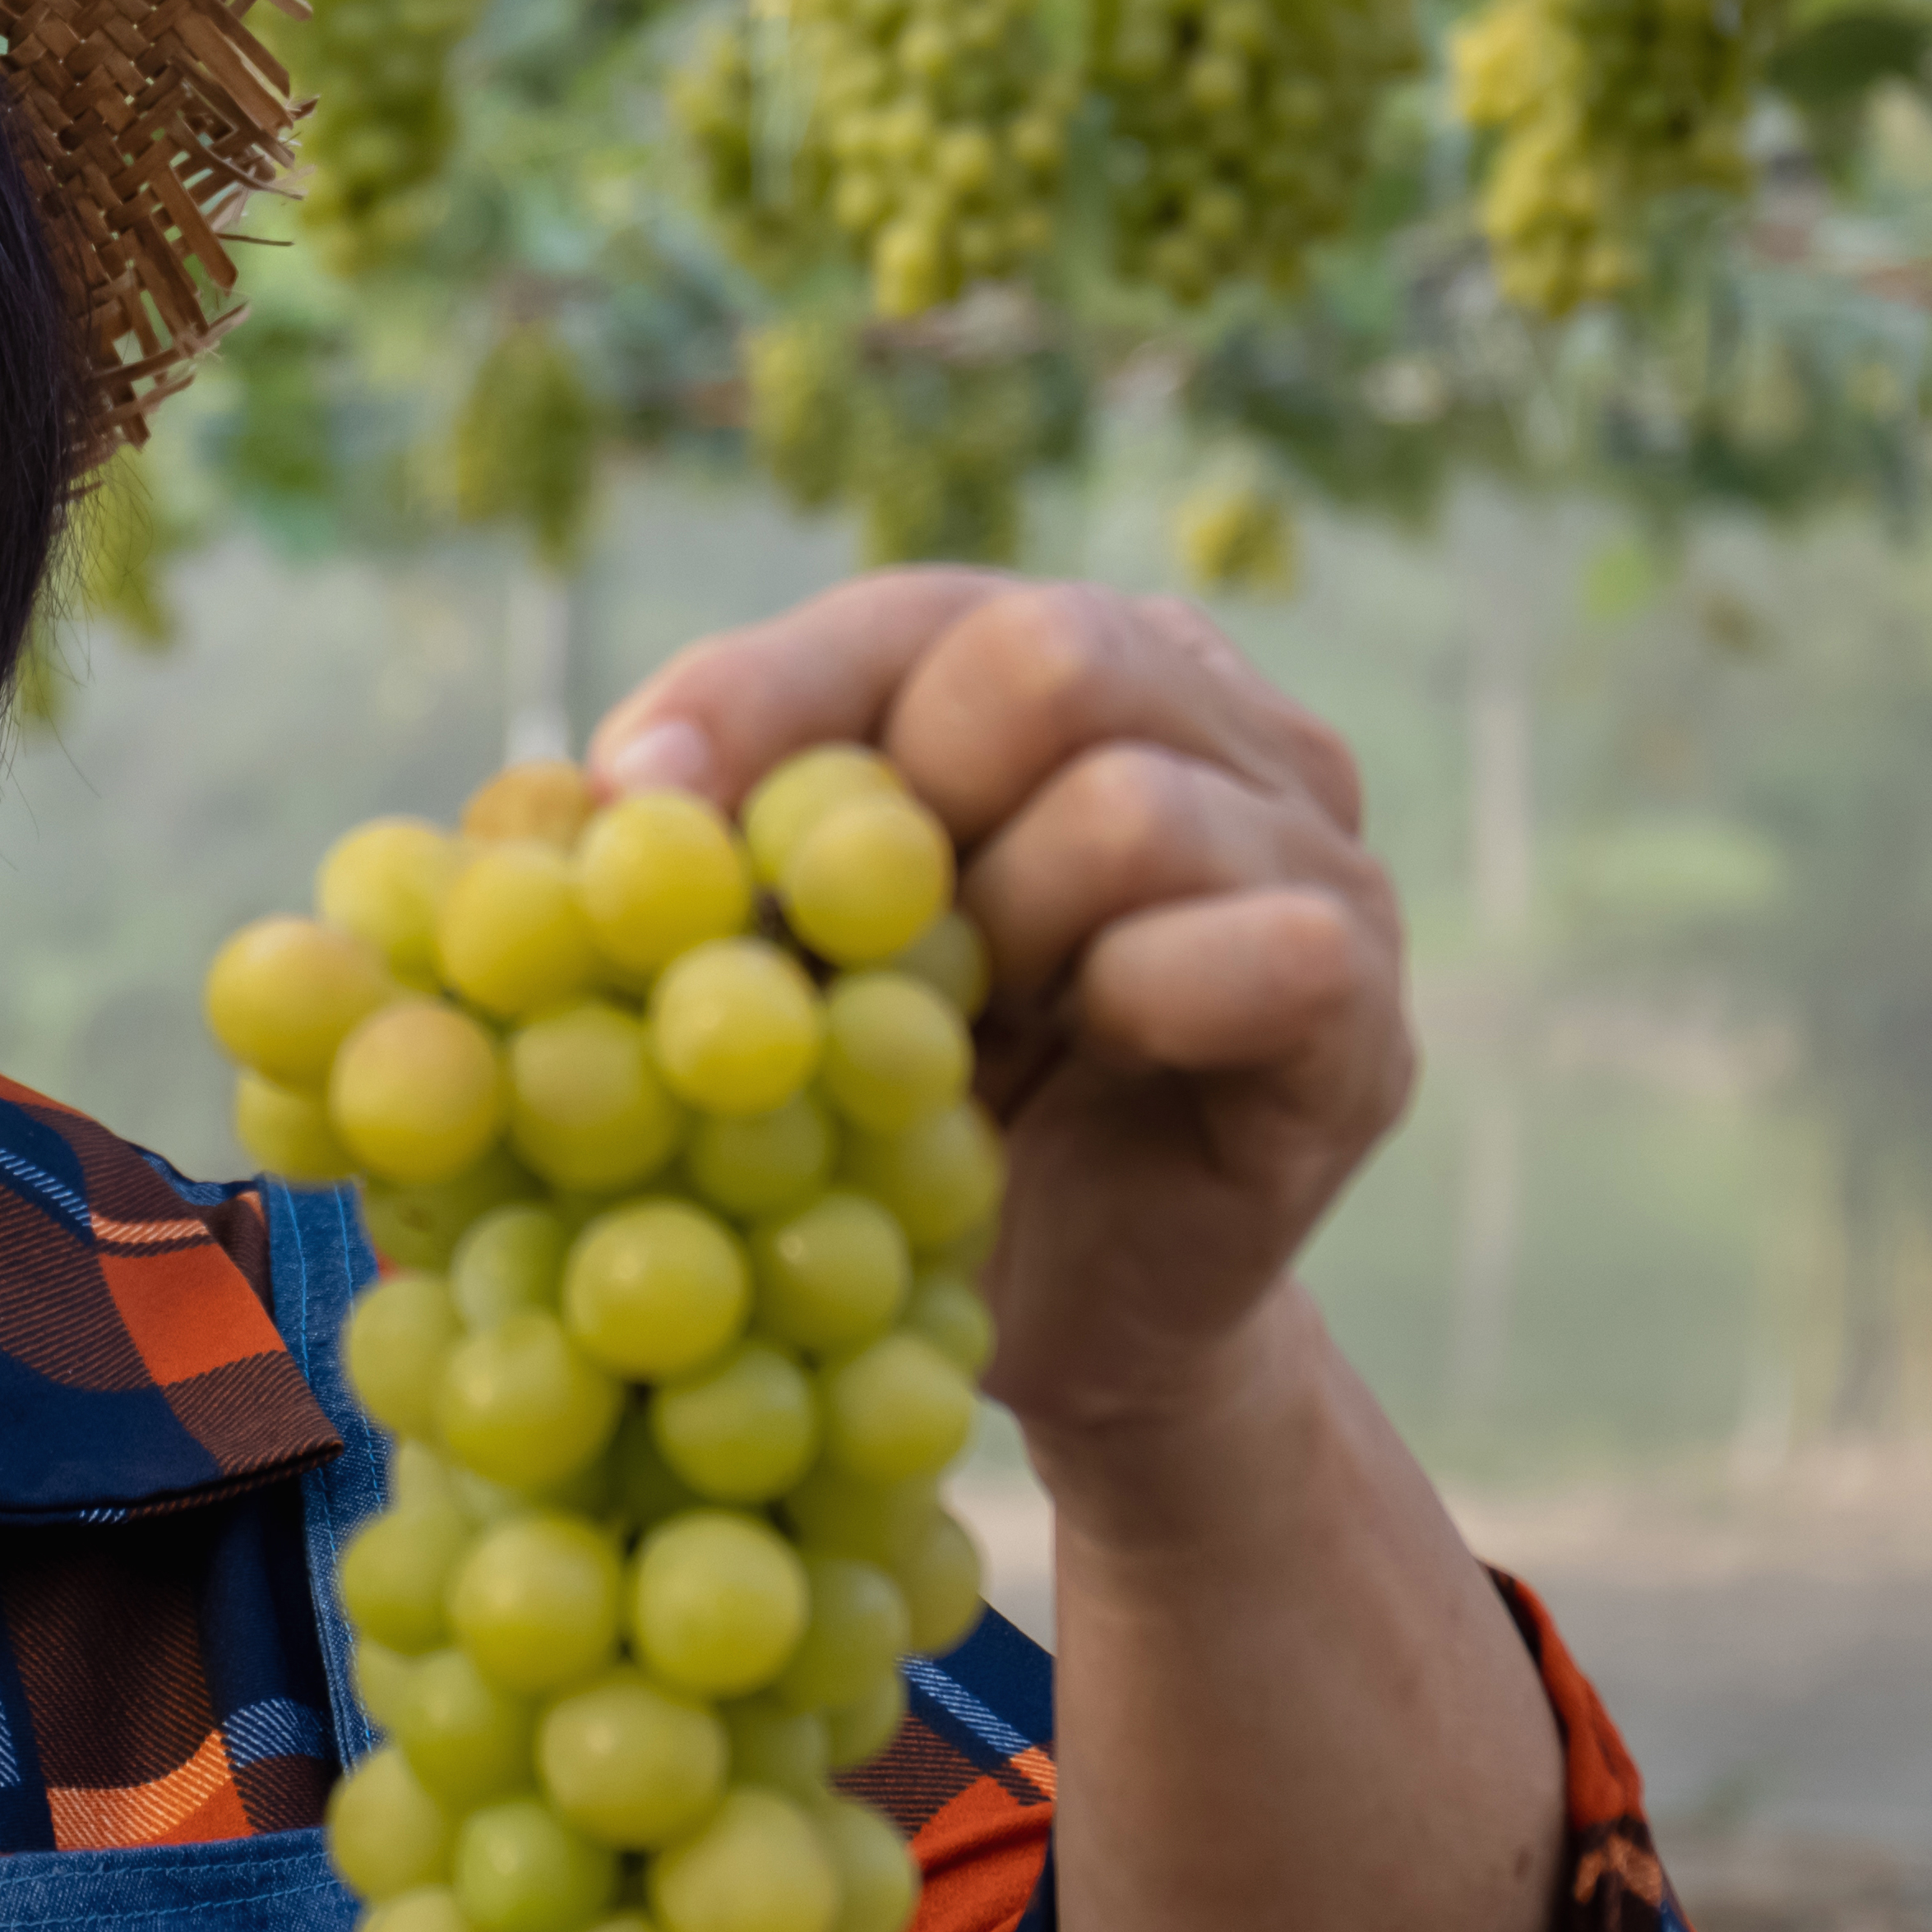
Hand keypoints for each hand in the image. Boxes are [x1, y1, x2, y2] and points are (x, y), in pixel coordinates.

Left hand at [595, 571, 1401, 1458]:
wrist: (1048, 1317)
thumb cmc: (890, 1116)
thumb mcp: (771, 971)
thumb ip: (684, 870)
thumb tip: (571, 810)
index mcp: (1053, 664)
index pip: (904, 614)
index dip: (760, 697)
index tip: (635, 798)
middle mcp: (1206, 714)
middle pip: (1042, 653)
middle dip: (906, 814)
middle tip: (857, 953)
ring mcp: (1311, 844)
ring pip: (1128, 804)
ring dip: (1005, 939)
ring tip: (975, 1035)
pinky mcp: (1361, 993)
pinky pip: (1256, 949)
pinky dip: (1134, 1008)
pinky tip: (1094, 1062)